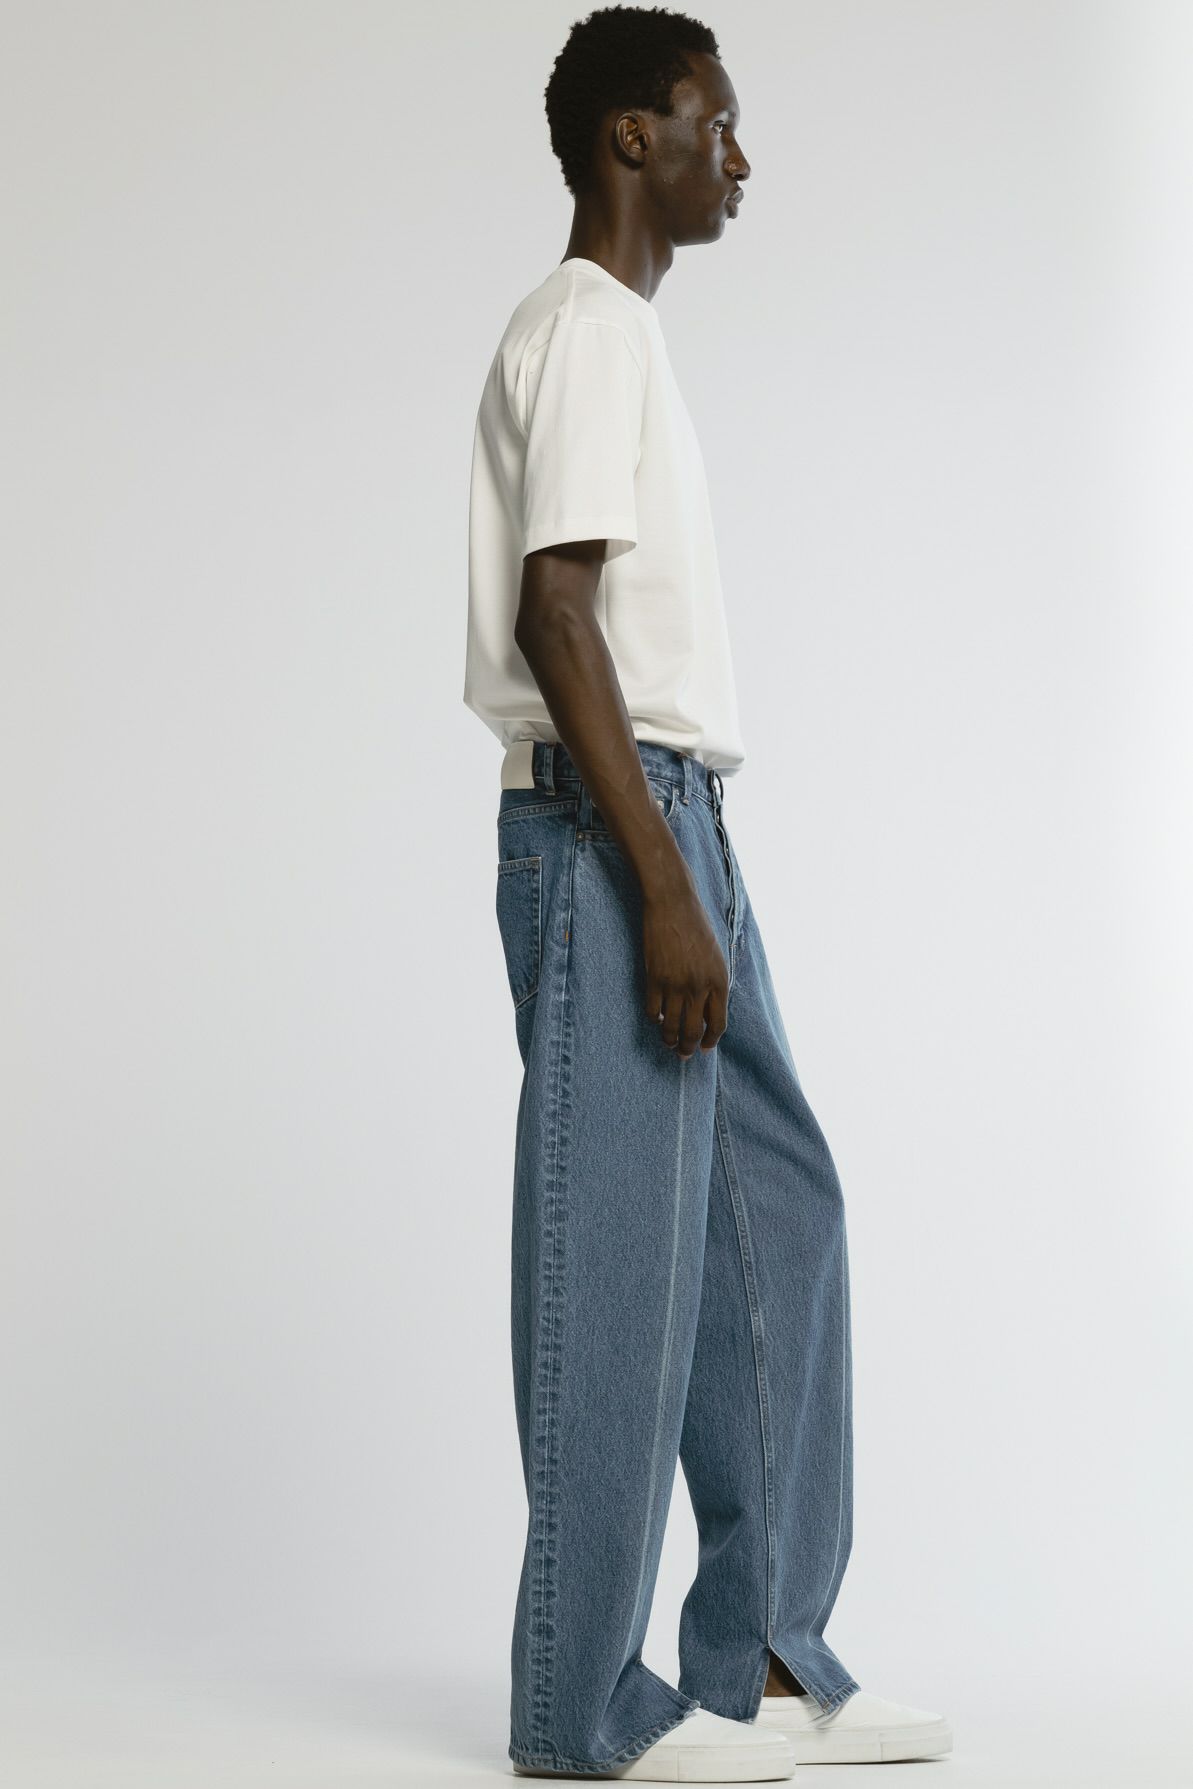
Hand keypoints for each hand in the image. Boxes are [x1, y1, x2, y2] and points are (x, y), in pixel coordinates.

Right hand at [642, 879, 728, 1058]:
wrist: (673, 904)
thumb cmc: (697, 926)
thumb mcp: (716, 955)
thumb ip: (714, 983)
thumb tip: (708, 1011)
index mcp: (719, 981)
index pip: (718, 1024)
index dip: (711, 1040)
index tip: (705, 1048)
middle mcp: (698, 987)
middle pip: (694, 1030)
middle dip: (689, 1047)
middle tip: (685, 1055)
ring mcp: (675, 984)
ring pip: (671, 1026)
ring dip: (670, 1040)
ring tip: (669, 1044)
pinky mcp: (654, 978)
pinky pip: (653, 1010)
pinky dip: (654, 1019)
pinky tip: (656, 1020)